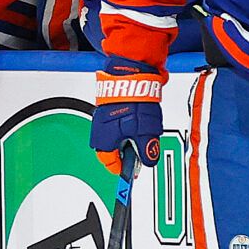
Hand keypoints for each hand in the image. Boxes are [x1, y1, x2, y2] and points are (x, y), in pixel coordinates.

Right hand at [92, 57, 163, 174]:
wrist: (130, 77)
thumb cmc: (132, 104)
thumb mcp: (145, 133)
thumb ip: (147, 150)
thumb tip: (149, 160)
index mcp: (104, 144)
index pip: (112, 165)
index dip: (126, 169)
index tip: (135, 171)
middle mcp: (99, 133)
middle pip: (115, 150)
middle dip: (130, 151)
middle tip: (143, 148)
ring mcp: (103, 119)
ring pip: (118, 136)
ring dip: (130, 137)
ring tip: (144, 130)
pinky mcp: (109, 108)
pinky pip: (119, 123)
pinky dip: (129, 125)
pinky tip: (140, 119)